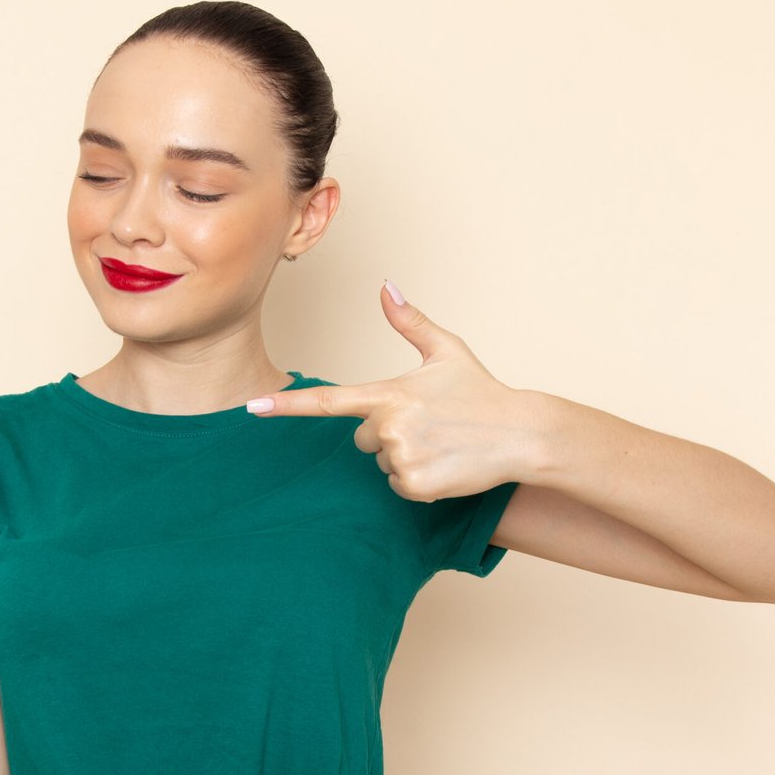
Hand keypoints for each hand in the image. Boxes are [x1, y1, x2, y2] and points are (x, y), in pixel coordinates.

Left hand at [248, 281, 541, 501]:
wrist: (522, 433)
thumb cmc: (481, 392)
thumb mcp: (446, 352)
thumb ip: (410, 322)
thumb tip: (386, 286)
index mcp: (389, 393)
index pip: (327, 400)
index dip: (286, 405)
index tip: (251, 408)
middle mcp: (389, 425)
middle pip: (361, 440)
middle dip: (388, 435)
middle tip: (428, 425)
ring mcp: (402, 457)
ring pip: (381, 464)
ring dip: (404, 458)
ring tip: (441, 444)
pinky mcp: (416, 485)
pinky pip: (399, 487)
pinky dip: (418, 481)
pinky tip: (445, 465)